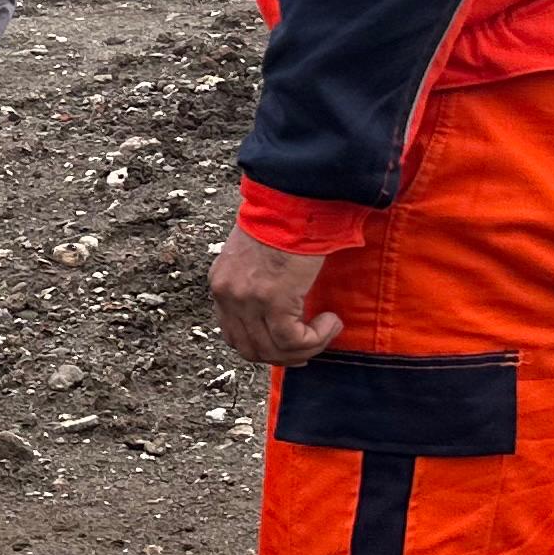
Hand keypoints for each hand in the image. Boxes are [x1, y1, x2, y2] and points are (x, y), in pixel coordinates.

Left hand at [209, 228, 344, 366]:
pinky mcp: (273, 299)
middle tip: (310, 347)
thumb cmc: (285, 219)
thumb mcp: (258, 254)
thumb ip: (259, 282)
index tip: (290, 346)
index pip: (233, 334)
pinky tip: (332, 321)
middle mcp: (227, 294)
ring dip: (306, 348)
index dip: (263, 348)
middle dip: (283, 356)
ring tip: (327, 328)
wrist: (294, 199)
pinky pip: (293, 340)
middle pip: (250, 349)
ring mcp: (247, 299)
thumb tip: (283, 308)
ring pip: (273, 351)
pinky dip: (316, 339)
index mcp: (221, 284)